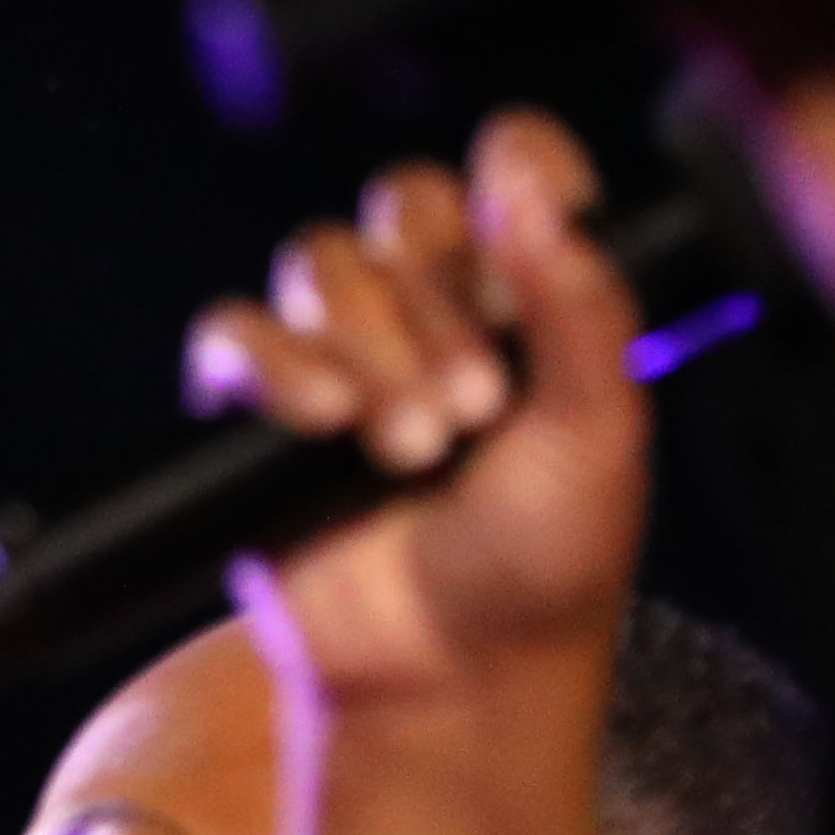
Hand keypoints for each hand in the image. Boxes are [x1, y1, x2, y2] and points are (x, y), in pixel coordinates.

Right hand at [190, 113, 651, 720]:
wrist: (455, 672)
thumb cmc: (546, 561)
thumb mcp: (601, 427)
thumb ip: (578, 298)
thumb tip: (525, 182)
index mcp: (530, 286)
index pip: (512, 162)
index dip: (519, 177)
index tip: (531, 248)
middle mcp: (433, 300)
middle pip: (405, 207)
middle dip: (440, 304)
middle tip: (477, 410)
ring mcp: (341, 350)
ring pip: (321, 263)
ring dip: (369, 348)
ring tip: (411, 449)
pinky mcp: (256, 409)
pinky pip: (233, 334)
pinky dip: (275, 367)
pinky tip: (323, 424)